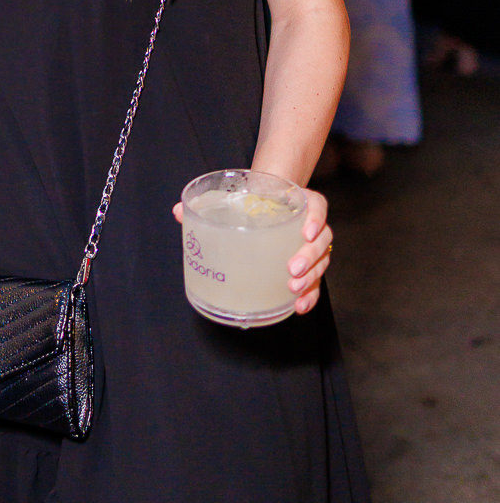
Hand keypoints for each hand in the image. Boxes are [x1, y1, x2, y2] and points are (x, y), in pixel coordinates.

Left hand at [173, 186, 331, 315]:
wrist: (265, 201)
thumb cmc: (251, 200)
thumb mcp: (234, 197)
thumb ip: (208, 203)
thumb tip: (179, 211)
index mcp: (298, 202)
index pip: (317, 207)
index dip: (316, 219)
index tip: (306, 232)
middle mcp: (310, 224)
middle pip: (322, 240)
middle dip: (309, 257)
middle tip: (291, 268)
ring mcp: (310, 247)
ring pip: (321, 262)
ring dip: (311, 278)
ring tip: (293, 288)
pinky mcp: (307, 266)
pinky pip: (315, 281)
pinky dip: (310, 294)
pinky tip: (298, 306)